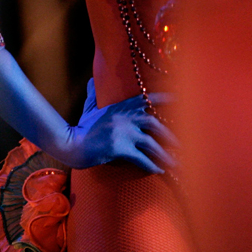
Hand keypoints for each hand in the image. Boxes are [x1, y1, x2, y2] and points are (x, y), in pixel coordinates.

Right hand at [60, 78, 177, 172]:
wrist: (71, 144)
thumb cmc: (80, 128)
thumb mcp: (89, 108)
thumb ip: (93, 95)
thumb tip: (90, 80)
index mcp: (120, 107)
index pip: (145, 99)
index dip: (162, 99)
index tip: (177, 98)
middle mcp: (125, 117)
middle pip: (153, 122)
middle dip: (168, 133)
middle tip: (180, 143)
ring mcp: (123, 133)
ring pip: (151, 143)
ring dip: (165, 154)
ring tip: (176, 162)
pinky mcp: (120, 148)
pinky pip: (141, 158)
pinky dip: (151, 165)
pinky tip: (159, 171)